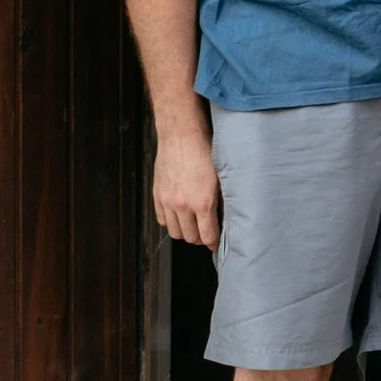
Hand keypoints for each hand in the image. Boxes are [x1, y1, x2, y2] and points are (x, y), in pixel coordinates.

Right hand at [153, 127, 222, 248]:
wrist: (182, 135)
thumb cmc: (204, 151)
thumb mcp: (221, 177)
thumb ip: (220, 200)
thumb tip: (223, 218)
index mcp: (203, 202)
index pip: (207, 236)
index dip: (213, 243)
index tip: (216, 244)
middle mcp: (183, 205)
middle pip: (190, 237)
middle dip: (200, 238)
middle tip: (206, 233)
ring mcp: (168, 201)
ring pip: (175, 232)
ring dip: (185, 232)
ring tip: (193, 225)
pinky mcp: (157, 195)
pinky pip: (162, 219)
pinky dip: (170, 221)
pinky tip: (179, 215)